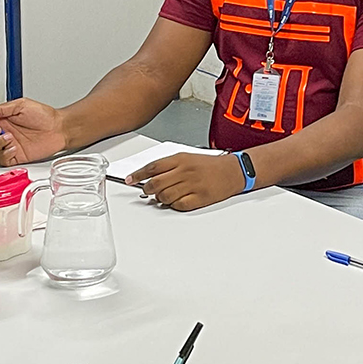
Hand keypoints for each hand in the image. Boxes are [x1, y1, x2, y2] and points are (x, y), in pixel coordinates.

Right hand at [0, 99, 67, 165]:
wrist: (58, 128)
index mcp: (1, 120)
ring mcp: (8, 146)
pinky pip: (2, 160)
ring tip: (9, 137)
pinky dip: (4, 154)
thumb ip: (1, 109)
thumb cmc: (44, 116)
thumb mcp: (21, 106)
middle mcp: (2, 134)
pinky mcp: (15, 157)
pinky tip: (13, 147)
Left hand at [126, 152, 245, 211]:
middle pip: (156, 183)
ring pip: (164, 196)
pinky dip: (173, 205)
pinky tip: (176, 201)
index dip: (138, 174)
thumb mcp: (188, 158)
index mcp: (180, 159)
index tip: (129, 180)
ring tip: (163, 197)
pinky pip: (178, 205)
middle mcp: (185, 171)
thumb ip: (169, 166)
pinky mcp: (199, 198)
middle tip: (146, 191)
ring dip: (159, 199)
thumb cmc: (210, 165)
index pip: (152, 167)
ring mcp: (192, 185)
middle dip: (147, 189)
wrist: (233, 170)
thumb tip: (150, 176)